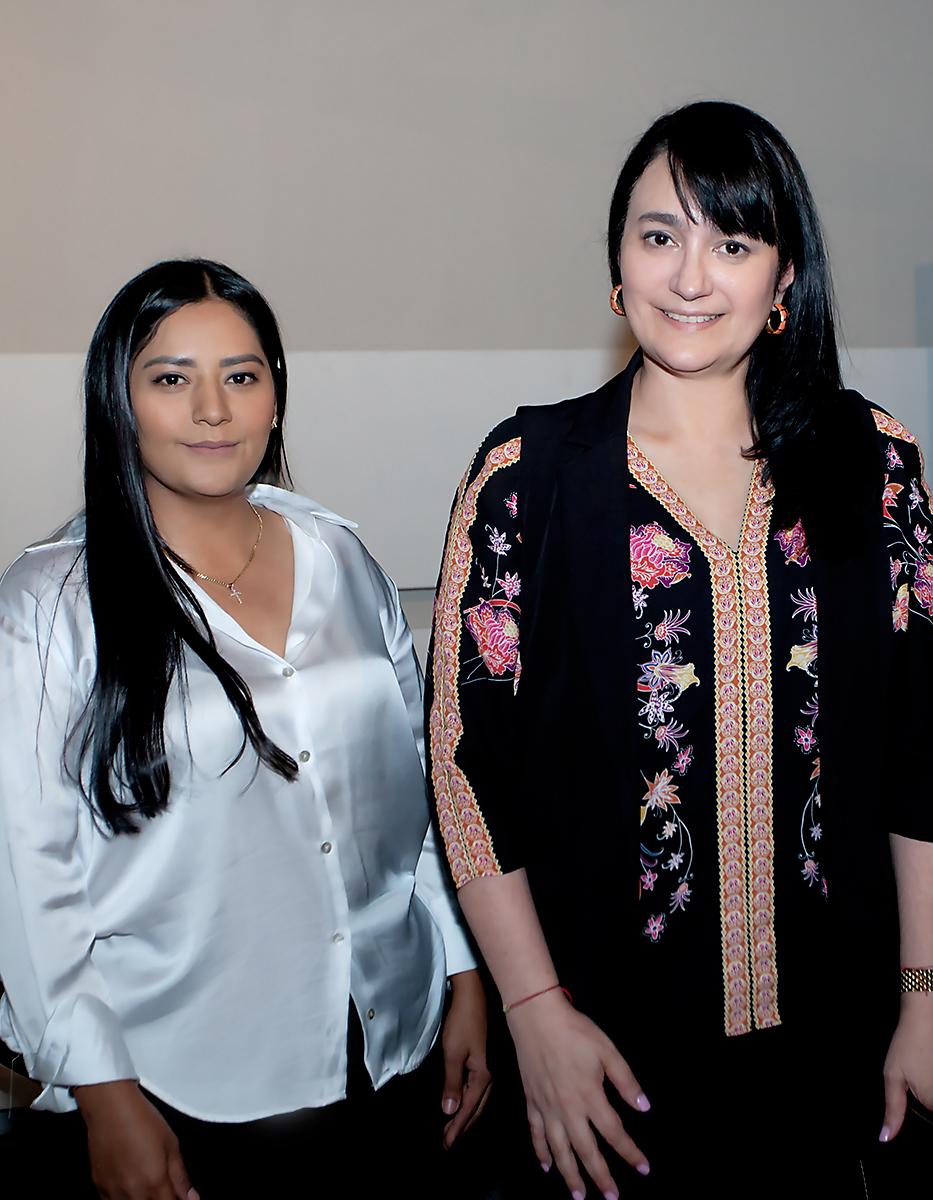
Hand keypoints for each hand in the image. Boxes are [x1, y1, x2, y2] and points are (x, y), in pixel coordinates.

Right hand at [74, 1080, 198, 1199]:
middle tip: (164, 1188)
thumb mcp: (171, 1145)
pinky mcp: (99, 1189)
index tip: (181, 1196)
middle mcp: (133, 1194)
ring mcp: (113, 1194)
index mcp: (154, 1183)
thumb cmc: (143, 1121)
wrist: (110, 1109)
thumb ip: (181, 1177)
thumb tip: (192, 1198)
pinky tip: (130, 1188)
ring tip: (147, 1185)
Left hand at [440, 968, 492, 1147]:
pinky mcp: (484, 1060)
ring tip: (454, 1128)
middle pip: (476, 1108)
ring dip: (466, 1115)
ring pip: (478, 1100)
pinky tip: (465, 1103)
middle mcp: (489, 1075)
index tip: (447, 1144)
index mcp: (483, 1076)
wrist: (473, 996)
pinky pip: (478, 1089)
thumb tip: (449, 1111)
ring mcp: (489, 1067)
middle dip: (462, 1126)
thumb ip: (451, 1083)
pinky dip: (470, 1102)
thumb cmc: (461, 1022)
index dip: (457, 1127)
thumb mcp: (452, 1053)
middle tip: (449, 1142)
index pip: (467, 1108)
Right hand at [507, 990, 649, 1198]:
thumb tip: (644, 1108)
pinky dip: (541, 1153)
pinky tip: (547, 1167)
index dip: (631, 1153)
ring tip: (579, 1196)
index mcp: (590, 1097)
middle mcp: (568, 1110)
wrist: (536, 1018)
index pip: (615, 1133)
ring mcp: (547, 1108)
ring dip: (570, 1176)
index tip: (644, 1169)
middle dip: (600, 1177)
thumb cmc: (576, 1031)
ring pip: (559, 1151)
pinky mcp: (531, 1102)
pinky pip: (536, 1134)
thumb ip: (626, 1081)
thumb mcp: (608, 1051)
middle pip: (586, 1151)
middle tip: (612, 1197)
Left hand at [881, 994, 932, 1141]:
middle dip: (929, 1110)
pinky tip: (930, 1077)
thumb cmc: (909, 1045)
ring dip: (931, 1101)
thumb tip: (886, 1138)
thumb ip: (893, 1109)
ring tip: (926, 1079)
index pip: (930, 1124)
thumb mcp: (893, 1076)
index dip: (924, 1124)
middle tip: (919, 1089)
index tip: (919, 1112)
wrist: (926, 1016)